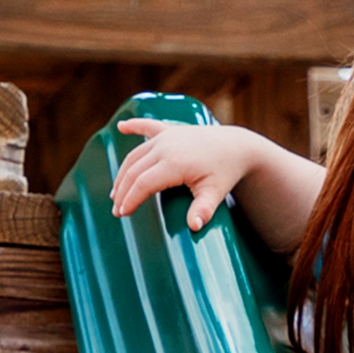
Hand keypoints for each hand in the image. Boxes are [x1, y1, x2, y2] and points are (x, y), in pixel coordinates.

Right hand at [110, 119, 262, 230]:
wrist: (237, 146)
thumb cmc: (226, 171)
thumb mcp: (216, 192)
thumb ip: (203, 209)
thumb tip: (194, 226)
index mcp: (174, 163)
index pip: (143, 184)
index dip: (130, 200)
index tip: (122, 214)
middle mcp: (165, 147)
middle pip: (134, 171)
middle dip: (122, 192)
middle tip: (116, 211)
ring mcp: (166, 136)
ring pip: (135, 156)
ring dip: (123, 173)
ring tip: (116, 192)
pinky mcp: (170, 130)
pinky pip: (148, 126)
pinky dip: (134, 126)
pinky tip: (122, 127)